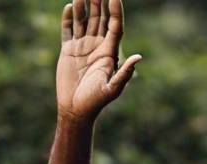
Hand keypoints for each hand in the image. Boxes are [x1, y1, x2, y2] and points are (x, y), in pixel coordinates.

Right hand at [56, 0, 141, 121]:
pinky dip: (67, 18)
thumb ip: (124, 74)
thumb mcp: (112, 89)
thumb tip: (138, 57)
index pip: (114, 25)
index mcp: (109, 52)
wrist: (76, 110)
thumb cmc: (96, 102)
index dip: (115, 10)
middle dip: (99, 1)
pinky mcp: (68, 51)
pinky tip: (68, 6)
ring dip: (82, 5)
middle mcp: (97, 46)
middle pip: (100, 18)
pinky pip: (68, 30)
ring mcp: (82, 47)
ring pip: (83, 20)